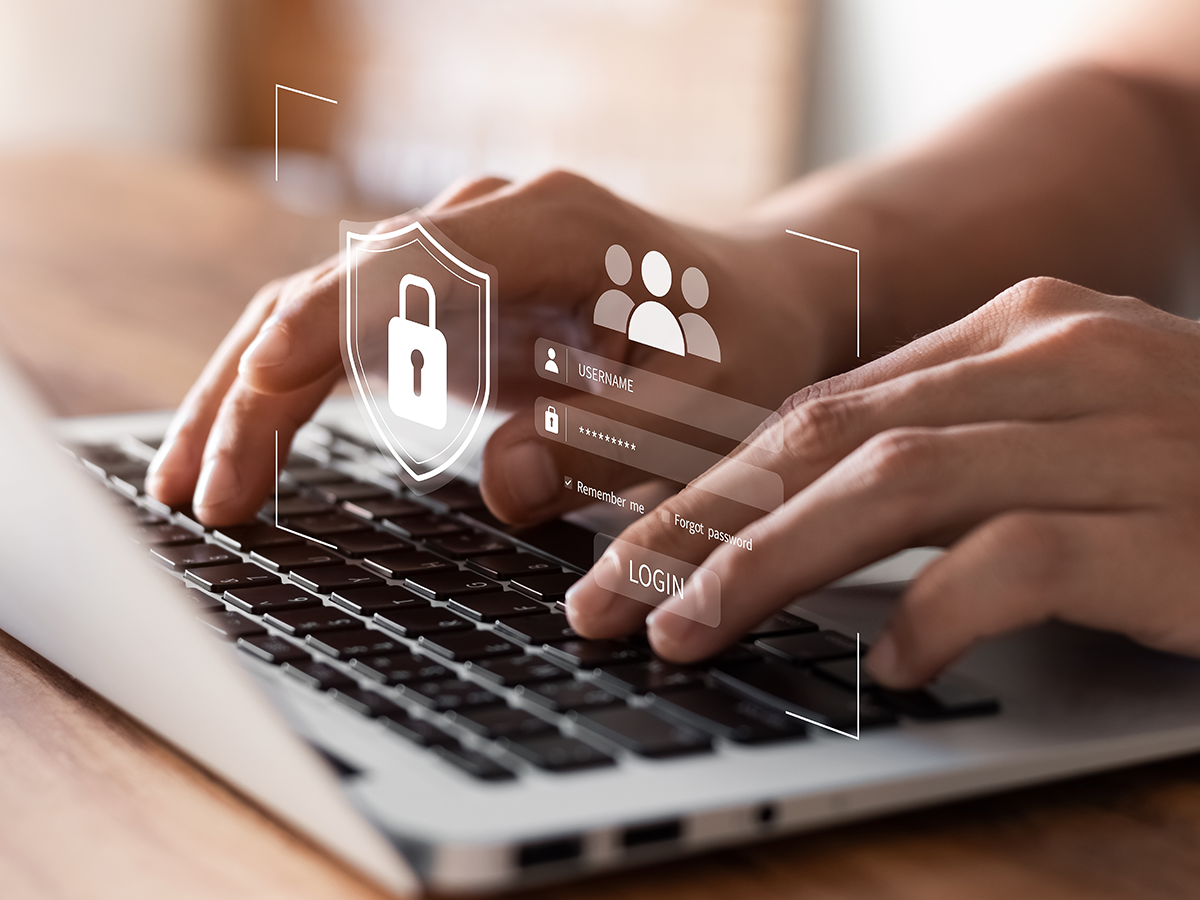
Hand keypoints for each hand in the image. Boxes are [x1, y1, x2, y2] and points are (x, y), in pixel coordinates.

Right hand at [146, 172, 840, 527]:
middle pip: (332, 292)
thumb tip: (498, 485)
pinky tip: (239, 460)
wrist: (746, 309)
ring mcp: (448, 261)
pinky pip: (334, 347)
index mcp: (546, 226)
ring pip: (309, 318)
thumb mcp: (704, 405)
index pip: (409, 264)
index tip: (263, 388)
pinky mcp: (435, 306)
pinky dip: (280, 402)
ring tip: (186, 491)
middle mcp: (480, 227)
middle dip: (258, 389)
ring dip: (244, 399)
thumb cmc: (737, 351)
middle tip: (205, 497)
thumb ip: (611, 441)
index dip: (327, 324)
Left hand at [566, 277, 1199, 687]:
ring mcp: (1115, 432)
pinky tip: (898, 664)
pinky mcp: (1171, 522)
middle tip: (610, 596)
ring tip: (692, 631)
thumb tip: (796, 518)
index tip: (631, 547)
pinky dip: (942, 612)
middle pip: (828, 438)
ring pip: (895, 485)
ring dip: (772, 564)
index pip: (821, 408)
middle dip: (701, 523)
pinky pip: (1022, 559)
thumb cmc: (1198, 475)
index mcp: (1013, 333)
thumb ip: (945, 451)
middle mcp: (1051, 361)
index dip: (711, 482)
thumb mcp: (1059, 431)